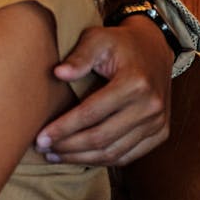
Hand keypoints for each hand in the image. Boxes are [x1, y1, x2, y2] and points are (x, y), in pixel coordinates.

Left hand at [36, 16, 171, 164]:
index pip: (91, 113)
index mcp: (135, 83)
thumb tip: (58, 73)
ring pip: (114, 152)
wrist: (153, 50)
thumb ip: (79, 56)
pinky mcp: (160, 133)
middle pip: (101, 138)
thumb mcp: (97, 39)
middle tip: (42, 148)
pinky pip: (128, 156)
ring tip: (55, 155)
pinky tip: (79, 157)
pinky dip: (101, 160)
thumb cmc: (119, 44)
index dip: (63, 128)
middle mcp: (150, 106)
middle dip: (68, 147)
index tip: (40, 137)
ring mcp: (158, 122)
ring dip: (82, 158)